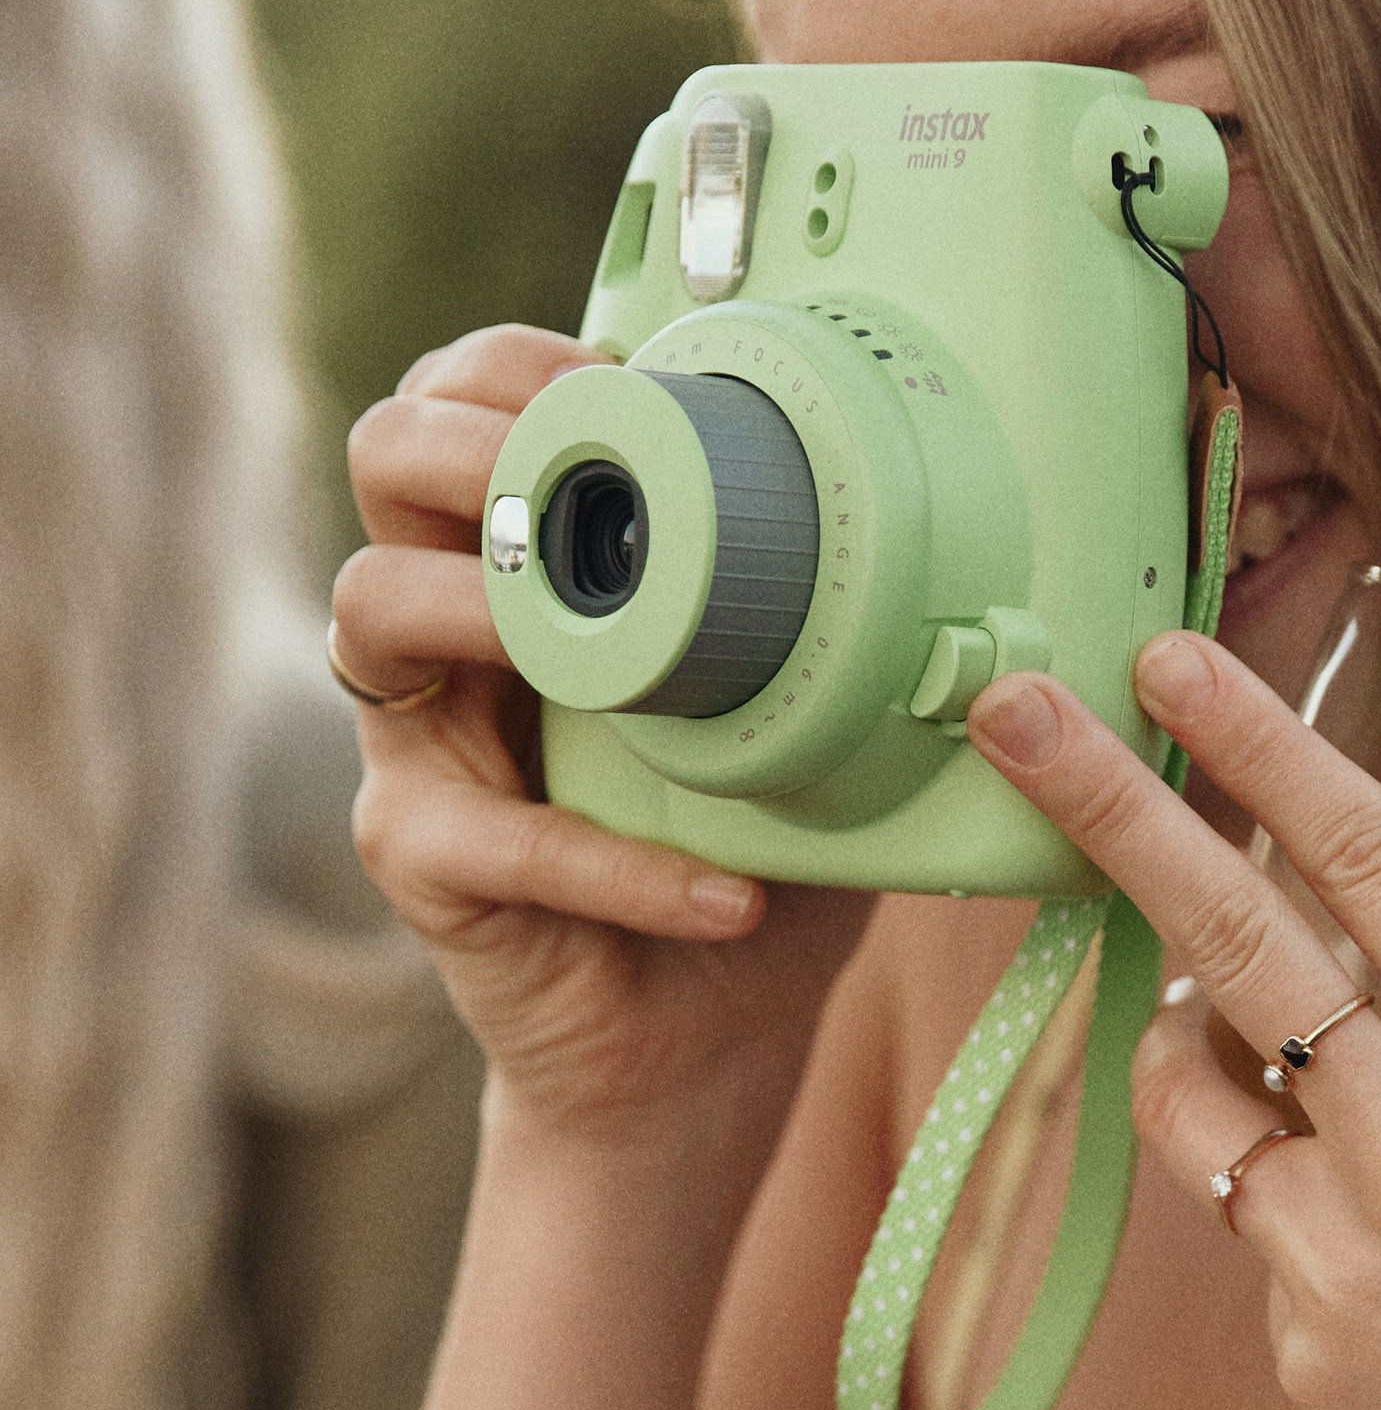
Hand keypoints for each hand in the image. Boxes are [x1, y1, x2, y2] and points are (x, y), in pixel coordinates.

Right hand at [333, 328, 870, 1150]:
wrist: (698, 1042)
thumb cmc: (749, 856)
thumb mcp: (806, 720)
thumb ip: (833, 620)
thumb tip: (978, 538)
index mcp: (526, 565)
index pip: (459, 403)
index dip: (516, 368)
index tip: (624, 382)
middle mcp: (446, 631)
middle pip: (382, 457)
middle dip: (474, 436)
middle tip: (580, 476)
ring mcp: (419, 742)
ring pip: (374, 609)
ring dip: (498, 606)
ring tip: (628, 656)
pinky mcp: (422, 860)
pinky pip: (499, 842)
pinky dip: (623, 868)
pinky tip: (731, 894)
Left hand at [967, 631, 1380, 1409]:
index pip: (1373, 862)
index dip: (1262, 743)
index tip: (1171, 657)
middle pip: (1224, 942)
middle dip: (1106, 808)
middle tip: (1011, 711)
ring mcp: (1349, 1263)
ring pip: (1199, 1100)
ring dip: (1192, 1035)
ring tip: (1223, 1016)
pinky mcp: (1312, 1361)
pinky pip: (1262, 1237)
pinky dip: (1296, 1202)